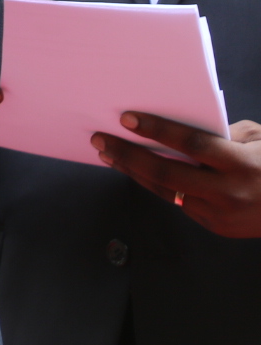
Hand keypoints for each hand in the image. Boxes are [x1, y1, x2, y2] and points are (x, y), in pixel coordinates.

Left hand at [93, 113, 260, 237]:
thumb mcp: (260, 139)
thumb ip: (222, 132)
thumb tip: (179, 128)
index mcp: (242, 164)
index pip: (191, 145)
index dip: (157, 130)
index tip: (127, 117)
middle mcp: (229, 192)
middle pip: (167, 173)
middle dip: (128, 155)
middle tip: (100, 138)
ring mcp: (221, 214)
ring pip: (165, 192)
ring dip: (133, 171)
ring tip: (108, 154)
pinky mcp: (216, 227)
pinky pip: (178, 202)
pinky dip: (155, 186)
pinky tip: (136, 171)